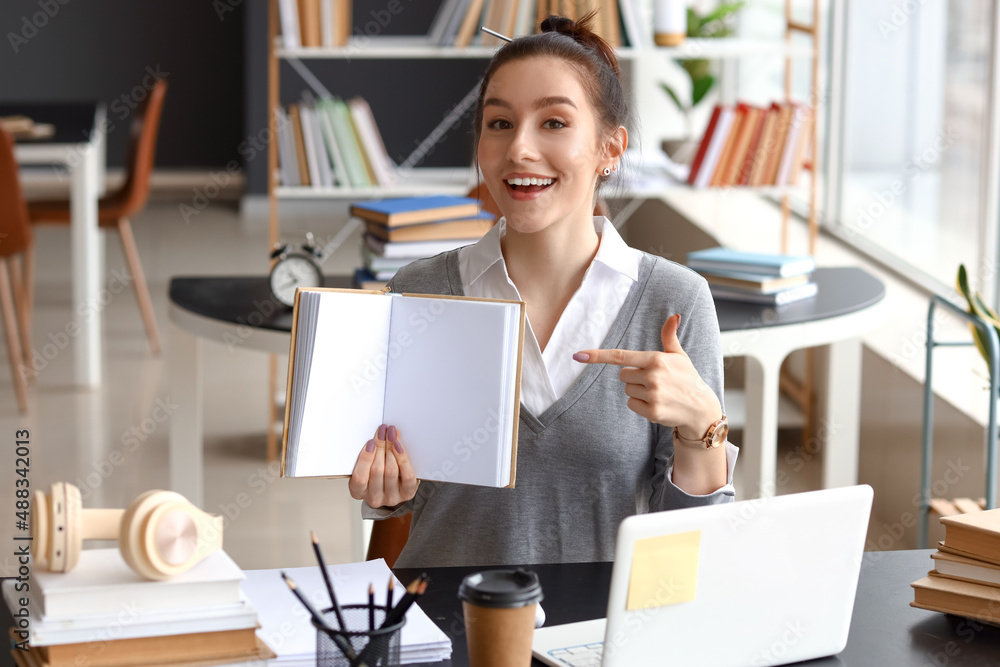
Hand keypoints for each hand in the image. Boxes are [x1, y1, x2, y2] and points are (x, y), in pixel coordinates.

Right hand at [348, 423, 419, 507]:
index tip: (371, 442)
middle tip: (383, 431)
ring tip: (392, 434)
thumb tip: (374, 436)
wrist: (394, 488)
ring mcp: (391, 497)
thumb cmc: (377, 475)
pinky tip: (399, 447)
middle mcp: (374, 497)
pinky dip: (403, 459)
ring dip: (391, 448)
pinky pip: (406, 476)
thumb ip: (366, 457)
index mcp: (358, 491)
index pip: (359, 477)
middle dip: (380, 446)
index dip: (365, 458)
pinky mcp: (407, 493)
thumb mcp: (365, 468)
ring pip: (391, 471)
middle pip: (377, 470)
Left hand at [573, 314, 721, 439]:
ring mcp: (652, 394)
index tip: (578, 355)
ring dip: (638, 392)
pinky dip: (641, 405)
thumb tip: (673, 316)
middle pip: (622, 375)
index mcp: (656, 359)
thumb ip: (669, 337)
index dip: (598, 355)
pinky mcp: (652, 411)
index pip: (620, 356)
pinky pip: (631, 404)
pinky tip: (657, 404)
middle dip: (634, 377)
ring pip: (627, 390)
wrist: (700, 408)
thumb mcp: (679, 356)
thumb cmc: (687, 378)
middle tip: (654, 381)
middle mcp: (653, 376)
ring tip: (659, 393)